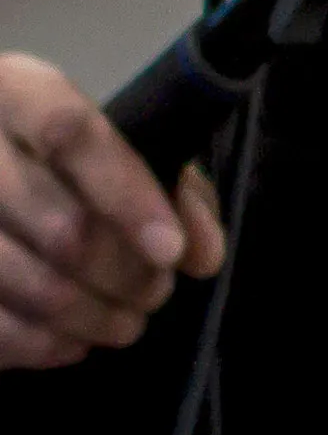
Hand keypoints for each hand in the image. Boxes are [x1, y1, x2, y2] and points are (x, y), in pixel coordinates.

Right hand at [0, 55, 222, 369]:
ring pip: (21, 279)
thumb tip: (202, 255)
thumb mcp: (121, 143)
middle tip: (156, 292)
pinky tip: (71, 341)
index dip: (127, 194)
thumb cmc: (65, 156)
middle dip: (124, 273)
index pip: (69, 133)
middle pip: (57, 224)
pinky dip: (39, 343)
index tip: (171, 250)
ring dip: (89, 316)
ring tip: (125, 323)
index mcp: (16, 91)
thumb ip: (173, 188)